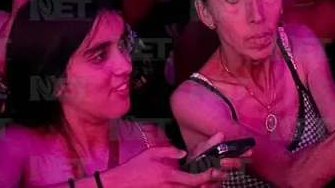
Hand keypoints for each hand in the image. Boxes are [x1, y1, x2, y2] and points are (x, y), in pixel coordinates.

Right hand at [106, 144, 226, 187]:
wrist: (119, 183)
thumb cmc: (134, 168)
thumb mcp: (151, 153)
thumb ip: (169, 151)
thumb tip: (183, 153)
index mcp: (168, 175)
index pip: (192, 179)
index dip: (206, 177)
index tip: (214, 172)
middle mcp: (169, 187)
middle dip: (206, 185)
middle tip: (215, 179)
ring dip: (197, 187)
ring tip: (206, 182)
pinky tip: (191, 184)